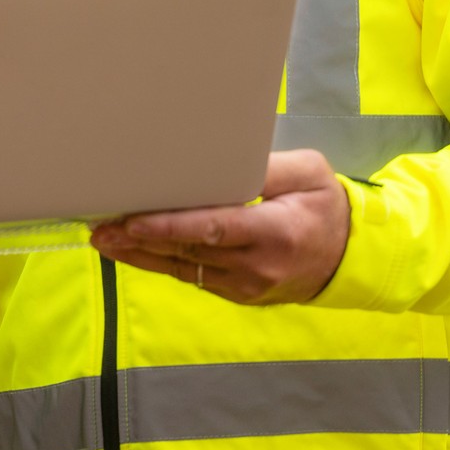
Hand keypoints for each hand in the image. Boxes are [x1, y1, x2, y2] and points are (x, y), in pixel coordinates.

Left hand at [88, 150, 351, 304]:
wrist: (348, 258)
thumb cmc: (324, 206)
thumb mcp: (308, 173)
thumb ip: (266, 167)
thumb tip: (222, 157)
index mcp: (275, 232)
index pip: (214, 230)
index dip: (170, 228)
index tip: (134, 221)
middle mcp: (257, 266)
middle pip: (190, 251)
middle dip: (142, 239)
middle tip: (101, 227)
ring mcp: (245, 285)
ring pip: (184, 268)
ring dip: (141, 254)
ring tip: (103, 239)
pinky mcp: (236, 292)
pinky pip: (192, 276)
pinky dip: (160, 262)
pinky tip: (131, 250)